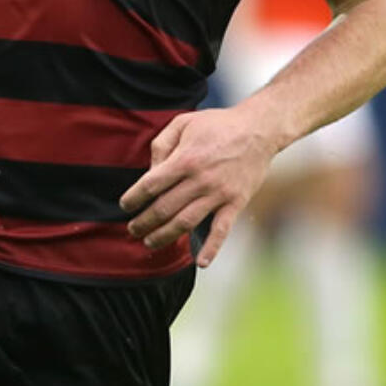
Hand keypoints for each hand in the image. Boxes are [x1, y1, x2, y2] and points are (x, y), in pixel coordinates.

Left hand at [120, 106, 276, 265]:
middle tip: (133, 229)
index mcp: (184, 159)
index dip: (133, 199)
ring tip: (150, 242)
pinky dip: (212, 248)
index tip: (125, 205)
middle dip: (143, 223)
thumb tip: (150, 171)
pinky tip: (201, 262)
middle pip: (163, 208)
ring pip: (185, 223)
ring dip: (164, 237)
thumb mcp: (183, 123)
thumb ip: (162, 145)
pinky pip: (222, 230)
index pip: (150, 186)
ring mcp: (219, 194)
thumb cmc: (217, 125)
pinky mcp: (236, 203)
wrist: (259, 129)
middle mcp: (200, 179)